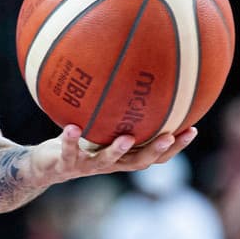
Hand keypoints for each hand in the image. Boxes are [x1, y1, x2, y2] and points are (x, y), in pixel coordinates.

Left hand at [35, 123, 199, 182]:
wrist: (46, 165)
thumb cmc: (78, 140)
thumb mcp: (98, 123)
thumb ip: (116, 109)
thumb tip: (134, 72)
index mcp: (123, 155)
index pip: (157, 154)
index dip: (176, 146)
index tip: (193, 129)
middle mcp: (111, 164)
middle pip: (140, 163)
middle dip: (157, 150)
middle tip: (171, 136)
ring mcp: (88, 166)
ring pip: (107, 162)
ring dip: (117, 150)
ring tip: (126, 137)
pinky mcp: (66, 164)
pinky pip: (69, 152)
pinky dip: (71, 140)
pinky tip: (72, 127)